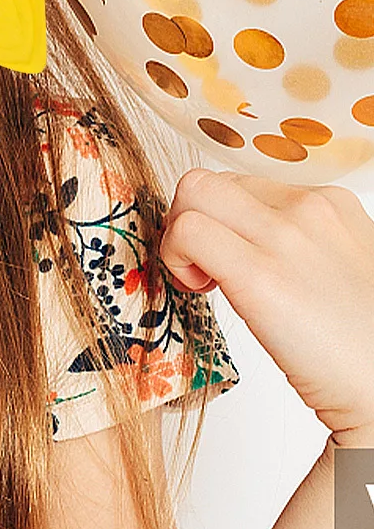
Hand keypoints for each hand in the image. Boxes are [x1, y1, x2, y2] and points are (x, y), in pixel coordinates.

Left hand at [159, 167, 373, 441]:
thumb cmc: (362, 347)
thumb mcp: (341, 269)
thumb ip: (300, 243)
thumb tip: (245, 240)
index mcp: (333, 207)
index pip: (243, 186)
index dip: (223, 221)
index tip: (228, 256)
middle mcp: (311, 210)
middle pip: (212, 182)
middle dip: (191, 219)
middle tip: (203, 265)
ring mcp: (286, 238)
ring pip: (193, 192)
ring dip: (177, 234)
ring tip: (202, 278)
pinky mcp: (260, 276)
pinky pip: (187, 232)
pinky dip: (174, 256)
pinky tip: (199, 291)